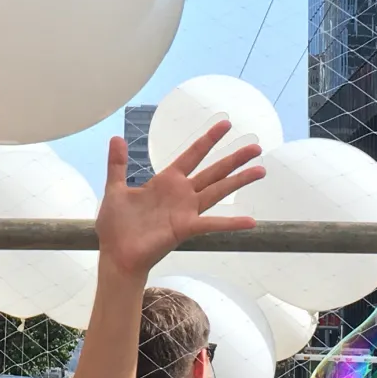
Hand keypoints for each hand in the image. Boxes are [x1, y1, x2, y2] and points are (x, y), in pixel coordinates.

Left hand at [94, 119, 263, 279]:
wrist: (115, 254)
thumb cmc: (116, 225)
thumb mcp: (115, 189)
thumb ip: (118, 164)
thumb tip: (116, 137)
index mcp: (167, 181)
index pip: (193, 154)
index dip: (209, 139)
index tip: (226, 123)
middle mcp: (182, 193)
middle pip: (214, 170)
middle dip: (234, 158)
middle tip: (256, 146)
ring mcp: (186, 211)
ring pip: (218, 190)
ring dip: (239, 181)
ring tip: (261, 170)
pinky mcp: (185, 228)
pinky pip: (212, 224)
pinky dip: (232, 222)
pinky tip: (251, 221)